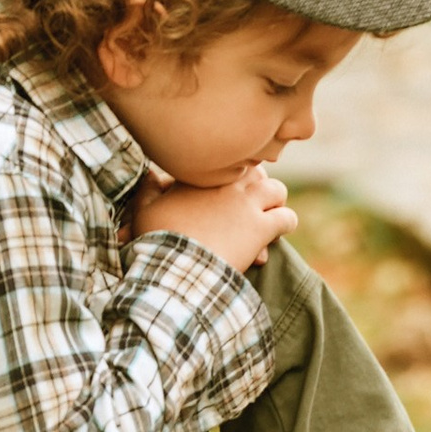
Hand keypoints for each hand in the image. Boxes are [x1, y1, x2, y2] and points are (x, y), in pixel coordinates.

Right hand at [133, 161, 295, 274]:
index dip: (232, 175)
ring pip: (276, 190)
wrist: (176, 266)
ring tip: (271, 213)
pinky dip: (286, 223)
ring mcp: (246, 205)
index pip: (226, 165)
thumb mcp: (144, 212)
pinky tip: (279, 231)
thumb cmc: (157, 241)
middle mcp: (227, 185)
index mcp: (201, 178)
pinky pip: (286, 218)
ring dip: (275, 201)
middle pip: (255, 171)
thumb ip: (147, 189)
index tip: (229, 189)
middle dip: (257, 183)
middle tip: (254, 199)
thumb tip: (148, 174)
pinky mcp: (261, 228)